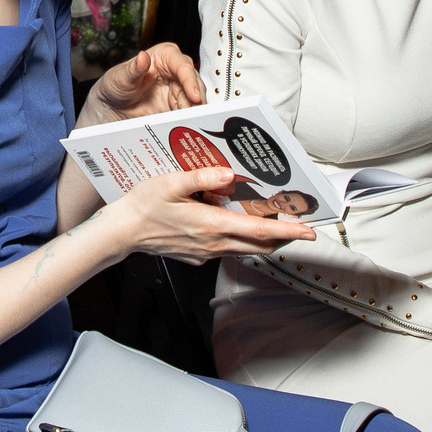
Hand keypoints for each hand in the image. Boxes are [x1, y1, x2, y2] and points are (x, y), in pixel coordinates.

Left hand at [86, 42, 203, 123]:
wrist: (112, 106)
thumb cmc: (117, 84)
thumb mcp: (122, 76)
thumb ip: (134, 68)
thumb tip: (143, 57)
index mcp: (166, 56)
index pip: (183, 66)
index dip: (190, 81)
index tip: (194, 95)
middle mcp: (176, 71)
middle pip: (194, 84)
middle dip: (196, 99)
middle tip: (196, 114)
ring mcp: (178, 89)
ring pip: (194, 99)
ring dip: (194, 111)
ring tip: (191, 123)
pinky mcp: (177, 106)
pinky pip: (187, 113)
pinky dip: (188, 120)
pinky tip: (186, 127)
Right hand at [101, 166, 316, 265]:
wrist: (122, 233)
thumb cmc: (143, 207)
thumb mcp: (170, 183)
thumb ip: (202, 177)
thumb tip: (228, 174)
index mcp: (211, 225)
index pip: (259, 232)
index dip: (288, 232)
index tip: (309, 232)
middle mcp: (213, 243)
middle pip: (259, 245)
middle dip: (284, 238)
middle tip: (302, 227)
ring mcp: (205, 253)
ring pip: (245, 249)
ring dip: (264, 241)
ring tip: (278, 226)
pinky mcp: (197, 256)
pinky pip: (228, 250)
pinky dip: (241, 241)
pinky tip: (238, 226)